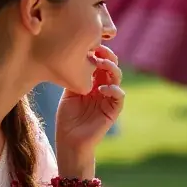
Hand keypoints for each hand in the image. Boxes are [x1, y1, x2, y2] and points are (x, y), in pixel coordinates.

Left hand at [55, 45, 124, 161]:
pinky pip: (119, 96)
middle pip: (111, 67)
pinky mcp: (113, 111)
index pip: (100, 63)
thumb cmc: (67, 119)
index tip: (90, 45)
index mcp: (93, 83)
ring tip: (101, 64)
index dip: (98, 53)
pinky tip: (101, 89)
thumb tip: (77, 58)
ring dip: (111, 69)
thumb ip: (75, 78)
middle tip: (98, 50)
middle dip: (107, 56)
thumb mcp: (68, 93)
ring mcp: (109, 99)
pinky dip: (113, 90)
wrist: (69, 142)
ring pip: (117, 78)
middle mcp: (103, 88)